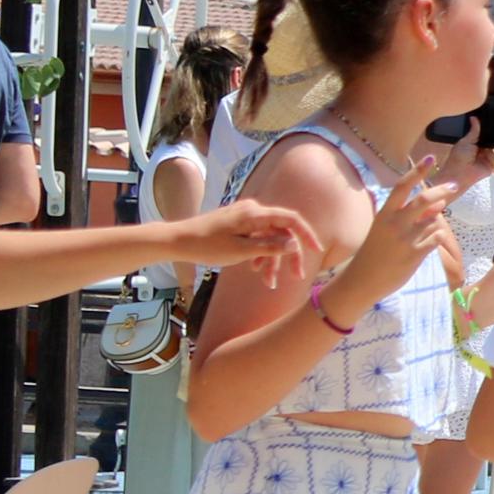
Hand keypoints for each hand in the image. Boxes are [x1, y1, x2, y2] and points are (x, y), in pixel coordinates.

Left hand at [175, 198, 319, 290]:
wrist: (176, 241)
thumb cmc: (206, 246)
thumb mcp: (240, 251)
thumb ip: (269, 246)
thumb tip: (294, 243)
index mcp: (255, 213)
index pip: (291, 219)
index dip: (307, 234)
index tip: (317, 251)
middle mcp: (253, 211)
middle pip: (282, 231)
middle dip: (289, 255)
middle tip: (295, 276)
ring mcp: (245, 217)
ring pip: (269, 238)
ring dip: (272, 259)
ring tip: (269, 282)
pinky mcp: (238, 224)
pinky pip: (257, 238)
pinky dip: (260, 254)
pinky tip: (256, 270)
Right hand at [328, 156, 459, 323]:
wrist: (363, 280)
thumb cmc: (375, 251)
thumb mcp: (385, 228)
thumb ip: (409, 215)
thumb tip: (437, 203)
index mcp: (384, 213)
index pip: (402, 186)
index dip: (417, 171)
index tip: (430, 158)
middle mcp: (394, 223)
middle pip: (425, 199)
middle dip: (443, 190)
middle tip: (454, 185)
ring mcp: (405, 239)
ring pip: (434, 220)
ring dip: (436, 221)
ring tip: (423, 231)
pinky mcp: (415, 254)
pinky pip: (436, 238)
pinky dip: (436, 237)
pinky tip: (426, 243)